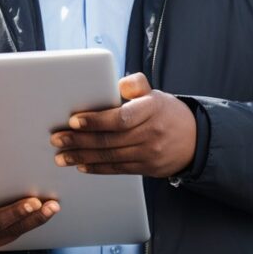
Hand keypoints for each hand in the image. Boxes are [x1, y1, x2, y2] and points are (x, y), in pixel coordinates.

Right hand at [0, 174, 58, 252]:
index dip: (14, 213)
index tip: (33, 202)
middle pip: (13, 228)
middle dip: (34, 216)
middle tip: (52, 205)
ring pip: (20, 230)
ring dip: (39, 219)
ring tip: (54, 206)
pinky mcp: (6, 238)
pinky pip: (22, 230)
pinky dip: (35, 220)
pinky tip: (48, 209)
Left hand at [50, 73, 196, 176]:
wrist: (195, 139)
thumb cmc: (165, 112)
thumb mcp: (154, 93)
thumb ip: (135, 85)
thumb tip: (118, 83)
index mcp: (151, 109)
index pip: (120, 117)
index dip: (95, 120)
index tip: (73, 121)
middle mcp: (151, 132)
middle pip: (110, 139)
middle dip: (80, 141)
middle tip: (57, 139)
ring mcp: (150, 153)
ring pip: (111, 156)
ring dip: (83, 157)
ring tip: (62, 156)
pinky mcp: (148, 168)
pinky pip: (118, 169)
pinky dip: (97, 168)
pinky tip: (82, 166)